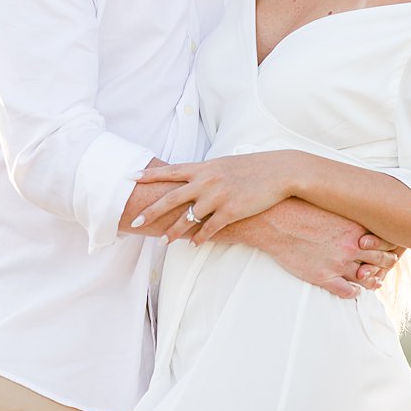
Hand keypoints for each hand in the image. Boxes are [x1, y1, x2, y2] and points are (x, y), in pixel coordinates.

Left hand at [131, 153, 292, 245]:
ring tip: (162, 242)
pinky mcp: (231, 211)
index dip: (149, 175)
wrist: (279, 172)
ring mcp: (218, 196)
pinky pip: (209, 229)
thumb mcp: (225, 164)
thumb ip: (206, 172)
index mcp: (204, 168)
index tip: (130, 178)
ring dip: (173, 232)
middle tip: (135, 223)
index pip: (170, 171)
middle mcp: (206, 181)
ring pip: (188, 218)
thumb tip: (191, 178)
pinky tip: (193, 245)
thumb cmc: (253, 168)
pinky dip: (199, 239)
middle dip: (151, 212)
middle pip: (171, 198)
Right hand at [253, 199, 401, 297]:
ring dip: (372, 280)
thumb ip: (348, 210)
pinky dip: (353, 293)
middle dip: (387, 262)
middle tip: (388, 263)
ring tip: (373, 279)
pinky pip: (347, 292)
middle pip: (382, 260)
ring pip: (367, 279)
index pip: (387, 240)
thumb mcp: (331, 204)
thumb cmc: (300, 207)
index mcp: (356, 227)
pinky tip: (353, 290)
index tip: (391, 245)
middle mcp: (351, 247)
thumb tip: (359, 204)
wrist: (275, 221)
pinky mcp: (323, 277)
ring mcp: (338, 264)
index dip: (392, 244)